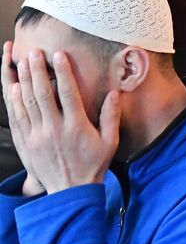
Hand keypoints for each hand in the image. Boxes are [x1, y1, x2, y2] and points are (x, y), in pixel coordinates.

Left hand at [3, 46, 119, 193]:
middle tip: (34, 52)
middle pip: (43, 94)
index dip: (63, 72)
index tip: (59, 54)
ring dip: (24, 80)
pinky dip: (15, 101)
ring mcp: (37, 136)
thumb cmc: (92, 165)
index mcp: (76, 126)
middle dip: (38, 71)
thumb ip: (111, 116)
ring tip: (21, 62)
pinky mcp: (26, 143)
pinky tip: (13, 87)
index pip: (68, 93)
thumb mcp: (110, 141)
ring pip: (27, 103)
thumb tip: (115, 92)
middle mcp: (54, 129)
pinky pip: (18, 118)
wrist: (69, 192)